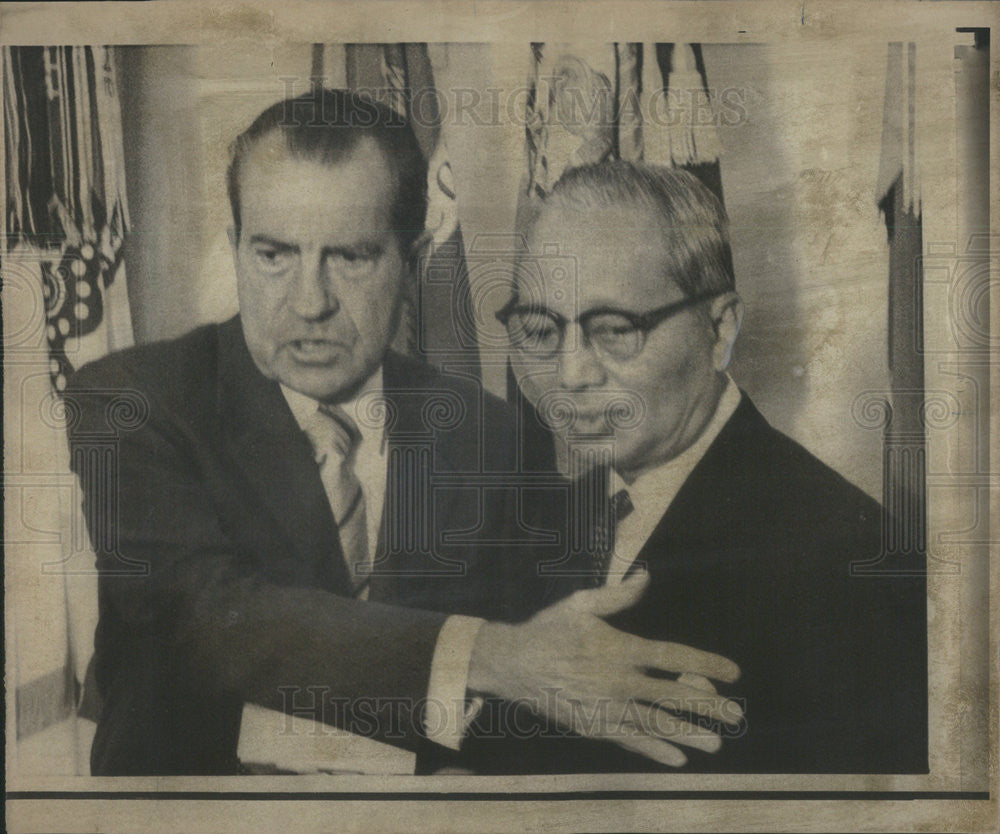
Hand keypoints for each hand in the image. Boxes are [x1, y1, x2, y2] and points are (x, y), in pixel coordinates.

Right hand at [467, 571, 741, 766]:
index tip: (732, 673)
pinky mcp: (594, 727)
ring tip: (716, 744)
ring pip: (656, 724)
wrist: (512, 664)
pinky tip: (677, 758)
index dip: (706, 665)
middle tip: (735, 715)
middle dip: (707, 706)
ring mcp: (607, 709)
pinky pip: (630, 740)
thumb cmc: (548, 630)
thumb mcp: (581, 603)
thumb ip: (619, 594)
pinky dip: (655, 750)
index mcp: (620, 649)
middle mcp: (619, 682)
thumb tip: (646, 575)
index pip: (673, 658)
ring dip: (689, 734)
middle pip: (672, 697)